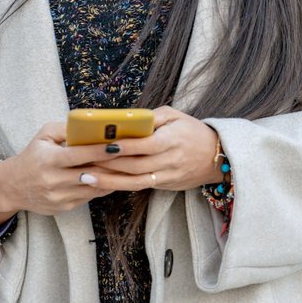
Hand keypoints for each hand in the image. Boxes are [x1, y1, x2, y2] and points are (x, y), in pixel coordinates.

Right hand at [0, 122, 118, 226]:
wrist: (13, 187)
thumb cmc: (32, 155)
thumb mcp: (44, 136)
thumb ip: (65, 129)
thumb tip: (90, 125)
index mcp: (49, 160)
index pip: (78, 155)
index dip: (100, 150)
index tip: (119, 144)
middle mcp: (54, 181)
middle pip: (90, 173)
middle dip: (112, 165)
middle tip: (133, 155)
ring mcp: (60, 197)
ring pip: (93, 188)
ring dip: (112, 178)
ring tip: (129, 166)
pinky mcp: (65, 208)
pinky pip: (90, 197)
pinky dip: (103, 187)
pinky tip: (114, 177)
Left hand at [87, 106, 220, 192]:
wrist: (217, 157)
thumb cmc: (193, 130)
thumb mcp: (175, 115)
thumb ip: (152, 116)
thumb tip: (127, 119)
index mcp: (171, 141)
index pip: (144, 145)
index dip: (124, 146)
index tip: (103, 145)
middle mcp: (169, 161)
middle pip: (135, 166)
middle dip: (108, 165)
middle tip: (84, 162)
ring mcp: (167, 176)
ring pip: (134, 182)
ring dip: (109, 181)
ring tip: (86, 178)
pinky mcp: (165, 186)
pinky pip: (140, 187)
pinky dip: (121, 185)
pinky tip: (103, 183)